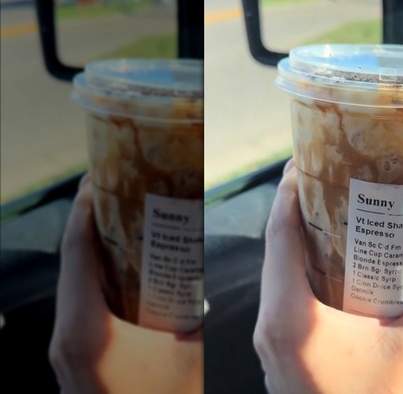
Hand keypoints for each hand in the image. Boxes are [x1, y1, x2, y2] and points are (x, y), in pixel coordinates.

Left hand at [48, 174, 202, 393]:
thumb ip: (193, 320)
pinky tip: (131, 272)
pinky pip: (83, 304)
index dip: (86, 208)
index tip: (100, 176)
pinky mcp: (75, 358)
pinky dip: (101, 278)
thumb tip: (203, 288)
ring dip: (97, 248)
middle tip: (122, 189)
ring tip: (129, 221)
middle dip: (93, 220)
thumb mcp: (186, 359)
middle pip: (73, 262)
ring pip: (76, 282)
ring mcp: (66, 348)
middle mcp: (66, 334)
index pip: (77, 251)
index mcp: (85, 328)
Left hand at [254, 161, 402, 393]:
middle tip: (326, 179)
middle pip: (274, 251)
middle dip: (296, 211)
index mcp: (290, 318)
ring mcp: (271, 344)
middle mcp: (270, 327)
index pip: (279, 238)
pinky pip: (282, 299)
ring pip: (276, 276)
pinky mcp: (281, 355)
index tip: (303, 161)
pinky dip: (300, 272)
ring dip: (297, 242)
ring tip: (331, 213)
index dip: (288, 194)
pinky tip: (331, 266)